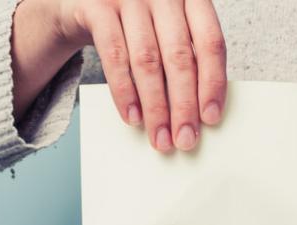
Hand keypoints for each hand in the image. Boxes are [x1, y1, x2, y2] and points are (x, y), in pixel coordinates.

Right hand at [54, 0, 226, 151]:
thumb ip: (183, 56)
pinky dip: (124, 92)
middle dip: (183, 104)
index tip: (210, 117)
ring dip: (155, 106)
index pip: (210, 42)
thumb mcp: (167, 28)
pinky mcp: (97, 7)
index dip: (212, 83)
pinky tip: (132, 116)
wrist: (84, 0)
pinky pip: (113, 56)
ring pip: (147, 61)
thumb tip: (198, 111)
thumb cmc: (137, 22)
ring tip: (159, 137)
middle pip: (178, 56)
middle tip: (184, 139)